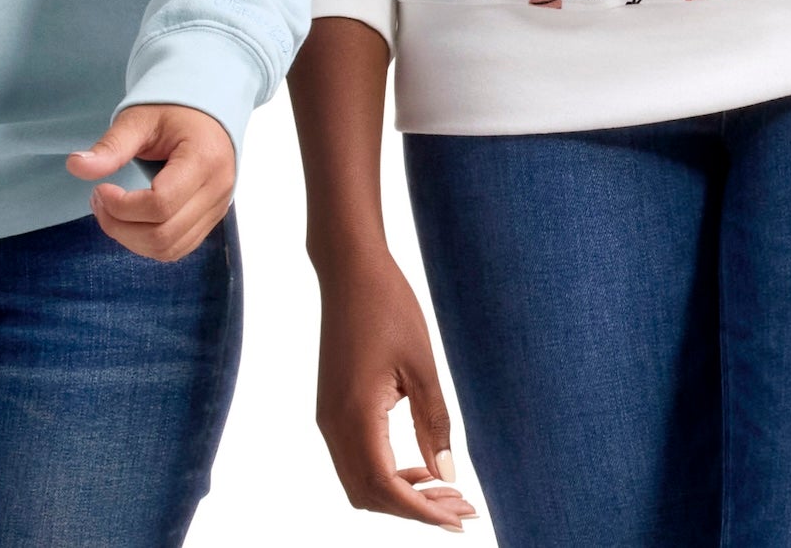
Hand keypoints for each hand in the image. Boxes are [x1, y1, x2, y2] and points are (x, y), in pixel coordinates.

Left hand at [68, 105, 237, 263]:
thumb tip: (75, 166)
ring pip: (168, 249)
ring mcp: (218, 207)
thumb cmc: (174, 111)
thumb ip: (111, 146)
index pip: (160, 204)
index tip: (101, 189)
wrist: (208, 109)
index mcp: (204, 158)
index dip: (121, 207)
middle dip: (120, 227)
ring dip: (131, 239)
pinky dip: (148, 243)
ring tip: (113, 211)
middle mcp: (217, 188)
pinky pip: (177, 248)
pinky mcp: (211, 218)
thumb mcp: (140, 120)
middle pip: (162, 235)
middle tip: (99, 201)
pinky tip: (133, 220)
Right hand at [311, 240, 476, 526]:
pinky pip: (356, 460)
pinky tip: (420, 465)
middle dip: (416, 509)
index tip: (459, 520)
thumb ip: (434, 423)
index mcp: (356, 417)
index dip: (423, 511)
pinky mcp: (332, 410)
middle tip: (462, 508)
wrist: (349, 270)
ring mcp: (329, 420)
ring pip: (360, 482)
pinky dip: (387, 474)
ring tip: (446, 490)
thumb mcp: (422, 365)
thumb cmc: (389, 307)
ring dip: (401, 494)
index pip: (387, 488)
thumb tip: (448, 475)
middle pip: (370, 496)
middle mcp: (334, 427)